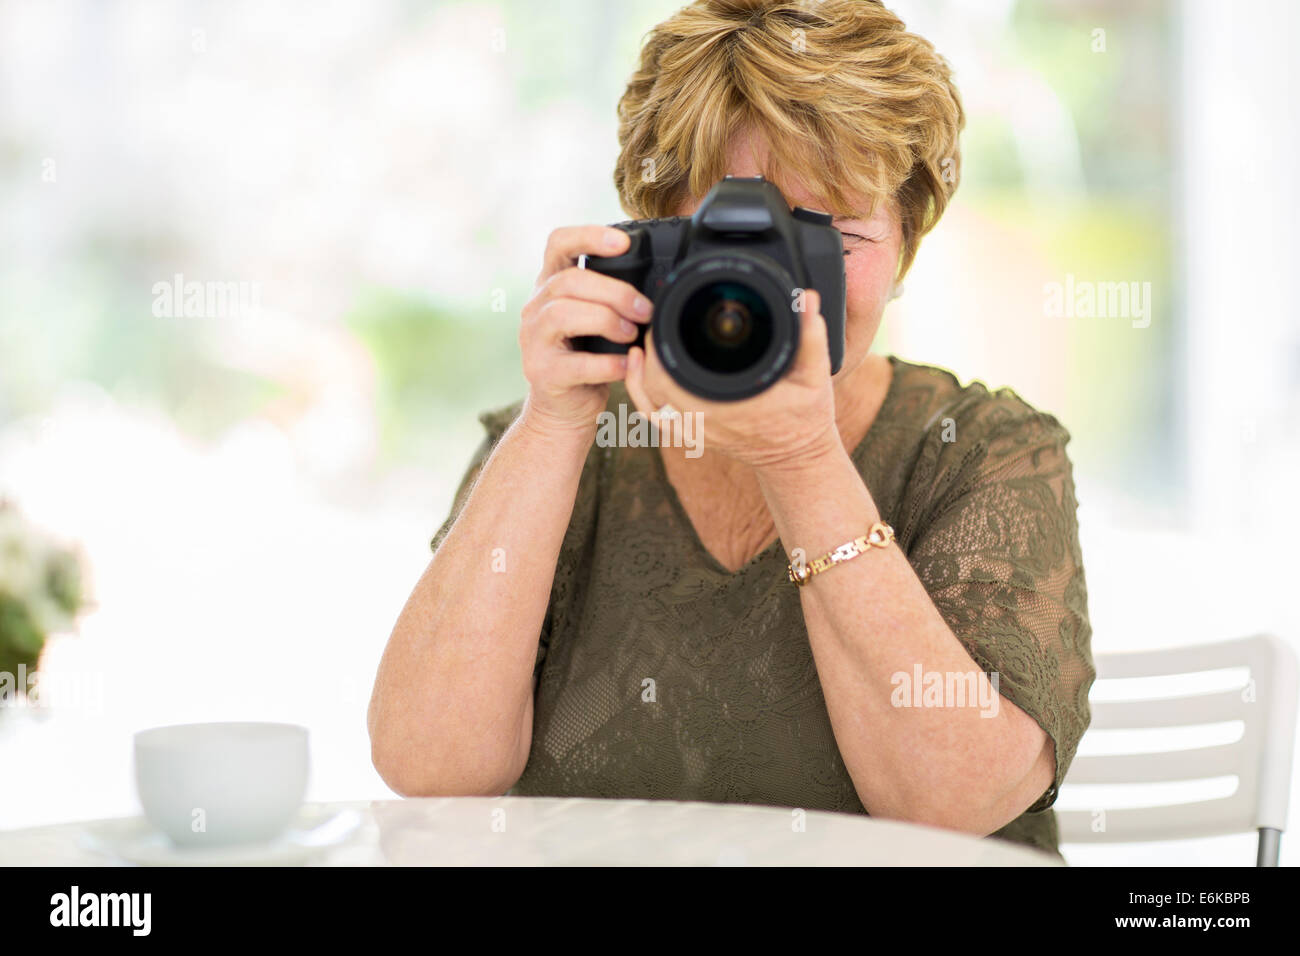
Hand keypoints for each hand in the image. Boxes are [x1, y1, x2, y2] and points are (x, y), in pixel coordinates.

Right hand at [517, 226, 652, 439]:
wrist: (563, 409)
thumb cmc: (585, 358)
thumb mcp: (593, 318)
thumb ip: (609, 297)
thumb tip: (658, 285)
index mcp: (550, 286)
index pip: (558, 243)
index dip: (589, 235)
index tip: (623, 242)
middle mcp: (536, 307)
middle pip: (569, 280)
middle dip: (614, 291)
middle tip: (644, 310)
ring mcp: (534, 340)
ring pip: (563, 313)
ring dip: (606, 320)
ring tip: (631, 334)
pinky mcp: (543, 373)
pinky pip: (576, 363)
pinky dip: (608, 363)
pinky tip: (626, 364)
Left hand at [624, 289, 840, 471]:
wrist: (796, 457)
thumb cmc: (805, 418)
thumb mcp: (816, 375)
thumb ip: (811, 337)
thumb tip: (807, 298)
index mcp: (730, 404)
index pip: (676, 376)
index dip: (662, 347)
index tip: (663, 317)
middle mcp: (706, 421)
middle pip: (655, 385)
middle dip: (650, 351)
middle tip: (654, 321)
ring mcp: (696, 431)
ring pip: (649, 402)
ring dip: (639, 372)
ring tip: (642, 342)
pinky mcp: (691, 436)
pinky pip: (654, 417)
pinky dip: (639, 395)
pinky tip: (637, 370)